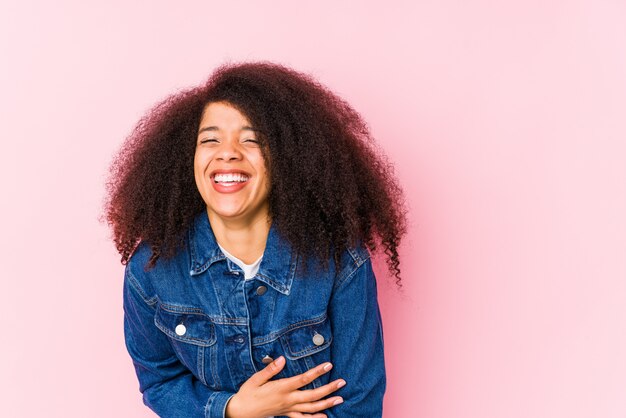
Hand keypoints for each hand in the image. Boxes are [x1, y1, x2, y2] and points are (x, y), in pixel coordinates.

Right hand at [225, 355, 345, 417]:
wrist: (241, 412)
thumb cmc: (248, 393)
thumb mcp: (255, 379)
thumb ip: (270, 370)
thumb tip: (281, 360)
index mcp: (282, 388)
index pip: (303, 379)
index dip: (317, 372)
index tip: (328, 365)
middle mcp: (288, 399)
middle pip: (312, 395)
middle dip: (329, 389)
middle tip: (342, 382)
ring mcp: (288, 408)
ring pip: (311, 408)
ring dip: (327, 403)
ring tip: (340, 399)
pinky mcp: (286, 414)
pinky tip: (325, 416)